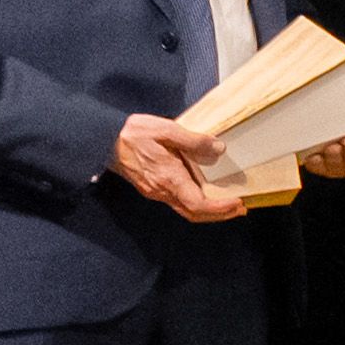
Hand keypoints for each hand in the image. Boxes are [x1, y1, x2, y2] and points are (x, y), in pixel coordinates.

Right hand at [113, 113, 241, 217]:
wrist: (103, 140)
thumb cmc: (134, 133)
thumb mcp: (166, 130)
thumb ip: (194, 140)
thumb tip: (219, 149)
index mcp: (168, 178)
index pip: (197, 205)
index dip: (220, 208)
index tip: (238, 203)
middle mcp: (162, 191)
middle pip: (194, 213)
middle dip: (219, 215)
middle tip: (241, 208)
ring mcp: (155, 192)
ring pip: (185, 209)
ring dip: (208, 211)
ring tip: (228, 203)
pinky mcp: (151, 188)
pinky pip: (177, 202)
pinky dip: (196, 203)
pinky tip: (205, 193)